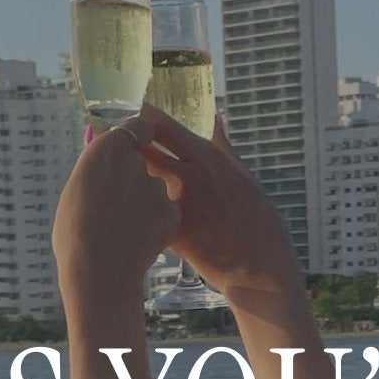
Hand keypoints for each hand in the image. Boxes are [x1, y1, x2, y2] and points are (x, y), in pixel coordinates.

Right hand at [53, 109, 179, 280]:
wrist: (97, 271)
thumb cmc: (74, 233)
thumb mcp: (74, 190)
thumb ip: (95, 171)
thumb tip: (102, 164)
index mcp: (107, 150)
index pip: (137, 126)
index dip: (139, 135)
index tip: (139, 142)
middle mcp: (136, 162)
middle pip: (144, 162)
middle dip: (136, 176)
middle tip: (118, 202)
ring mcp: (157, 187)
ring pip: (154, 190)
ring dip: (144, 202)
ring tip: (123, 228)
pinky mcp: (171, 212)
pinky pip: (165, 212)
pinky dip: (156, 223)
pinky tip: (138, 240)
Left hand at [134, 110, 304, 301]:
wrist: (260, 262)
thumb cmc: (256, 216)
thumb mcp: (241, 171)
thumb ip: (221, 144)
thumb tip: (215, 117)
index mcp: (205, 156)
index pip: (161, 125)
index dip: (141, 119)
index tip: (130, 116)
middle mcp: (188, 176)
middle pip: (141, 151)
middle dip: (126, 150)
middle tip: (118, 153)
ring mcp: (178, 204)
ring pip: (137, 184)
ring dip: (128, 183)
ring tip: (122, 187)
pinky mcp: (171, 232)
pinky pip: (144, 215)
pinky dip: (137, 214)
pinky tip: (135, 219)